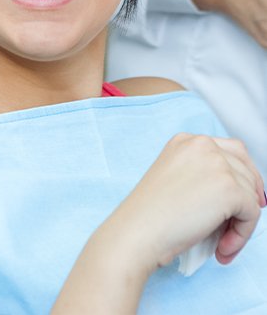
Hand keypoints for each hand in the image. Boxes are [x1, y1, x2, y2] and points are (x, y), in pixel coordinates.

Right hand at [51, 133, 264, 314]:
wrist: (138, 229)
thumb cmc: (151, 213)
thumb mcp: (176, 179)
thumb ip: (203, 175)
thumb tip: (242, 194)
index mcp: (186, 141)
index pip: (231, 150)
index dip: (242, 176)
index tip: (245, 198)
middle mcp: (203, 145)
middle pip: (246, 168)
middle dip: (248, 197)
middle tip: (238, 224)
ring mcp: (217, 164)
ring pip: (251, 194)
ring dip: (241, 222)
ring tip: (221, 243)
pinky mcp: (229, 188)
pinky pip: (252, 214)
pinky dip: (242, 235)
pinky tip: (222, 248)